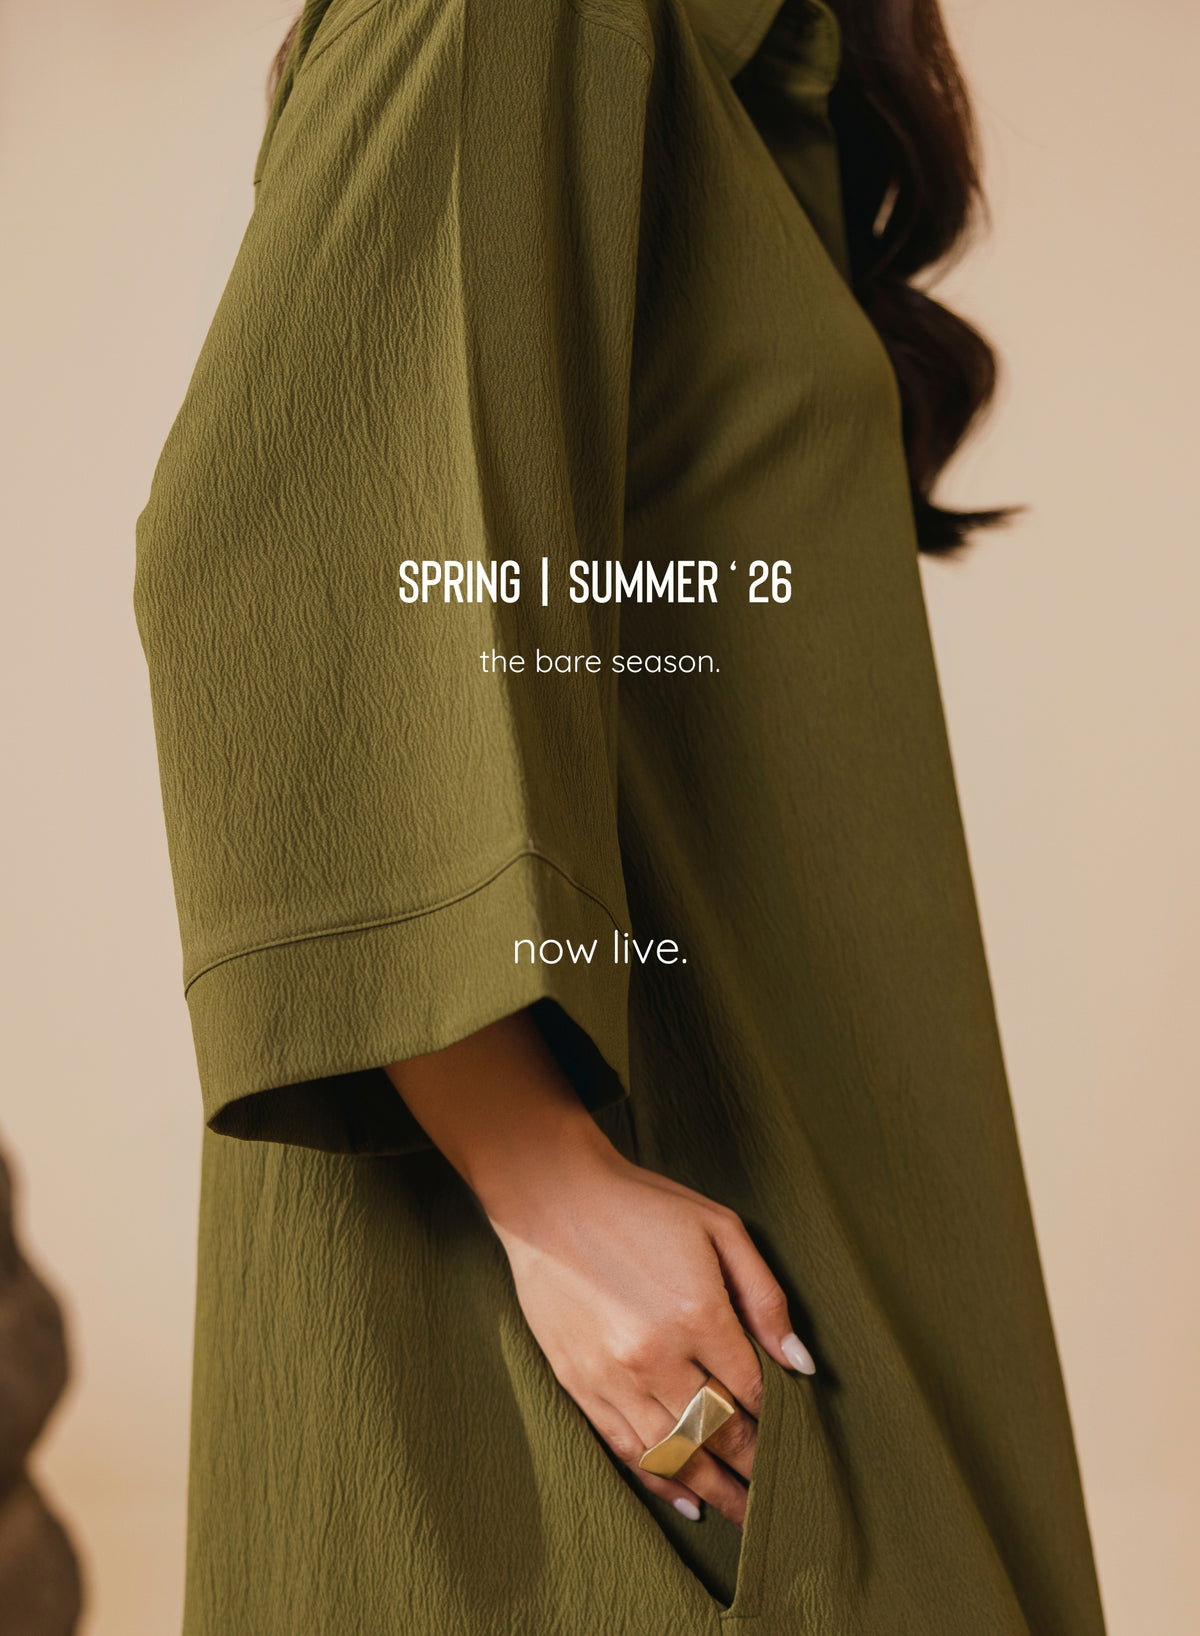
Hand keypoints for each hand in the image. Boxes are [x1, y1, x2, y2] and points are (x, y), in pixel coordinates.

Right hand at [385, 1008, 814, 1528]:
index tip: (796, 1448)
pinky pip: (626, 1448)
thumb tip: (800, 1364)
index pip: (752, 1393)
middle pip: (717, 1433)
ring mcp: (612, 1374)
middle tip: (779, 1501)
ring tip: (742, 1515)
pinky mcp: (579, 1383)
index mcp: (697, 1313)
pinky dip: (659, 1480)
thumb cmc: (643, 1206)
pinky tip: (686, 1501)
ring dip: (713, 1490)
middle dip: (753, 1470)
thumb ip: (765, 1297)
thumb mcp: (720, 1229)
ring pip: (674, 1453)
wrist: (552, 1197)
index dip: (778, 1426)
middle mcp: (655, 1355)